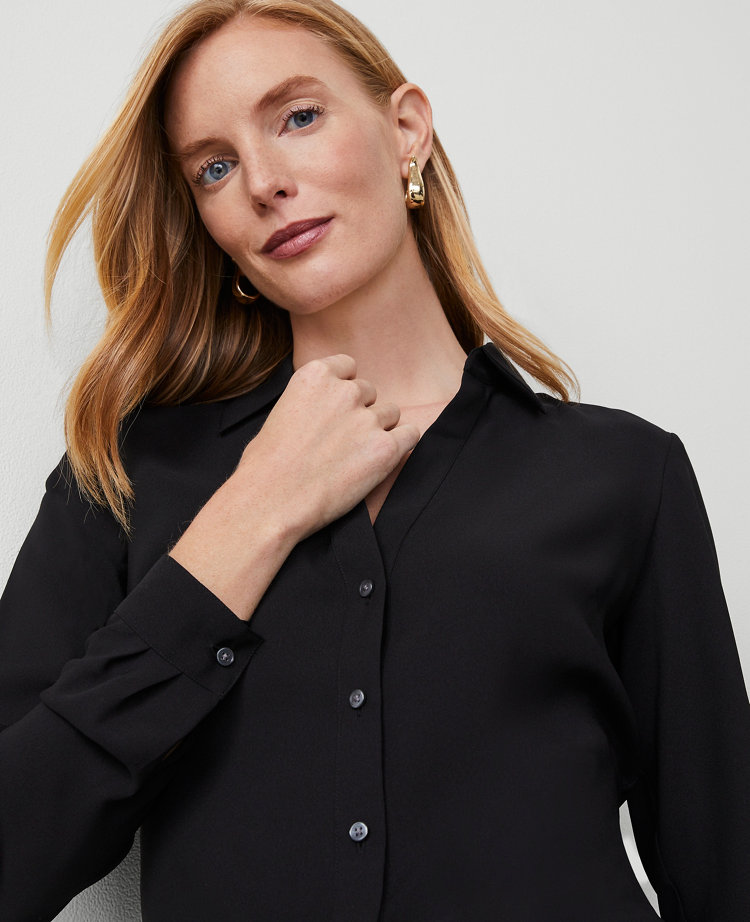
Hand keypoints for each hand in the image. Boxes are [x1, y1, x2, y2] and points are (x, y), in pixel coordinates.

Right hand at [168, 354, 419, 619]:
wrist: (271, 501)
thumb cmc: (265, 466)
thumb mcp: (281, 412)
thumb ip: (311, 401)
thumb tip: (326, 410)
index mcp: (315, 375)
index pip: (349, 367)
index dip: (344, 389)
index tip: (336, 409)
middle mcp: (345, 391)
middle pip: (369, 392)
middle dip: (359, 412)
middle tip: (342, 441)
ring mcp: (367, 419)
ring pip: (390, 413)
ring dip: (378, 430)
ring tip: (354, 457)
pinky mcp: (385, 449)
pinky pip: (410, 435)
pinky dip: (400, 446)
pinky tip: (381, 459)